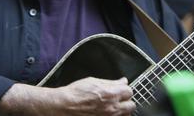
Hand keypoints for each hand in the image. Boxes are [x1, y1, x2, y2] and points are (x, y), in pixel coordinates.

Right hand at [0, 77, 134, 114]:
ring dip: (121, 110)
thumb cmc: (75, 93)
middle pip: (131, 105)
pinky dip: (113, 115)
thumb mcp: (94, 81)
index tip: (120, 89)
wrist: (62, 106)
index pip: (129, 91)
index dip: (124, 90)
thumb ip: (111, 82)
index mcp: (111, 93)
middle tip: (118, 99)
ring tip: (112, 106)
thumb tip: (122, 81)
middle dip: (126, 101)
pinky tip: (106, 112)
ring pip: (125, 114)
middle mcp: (112, 107)